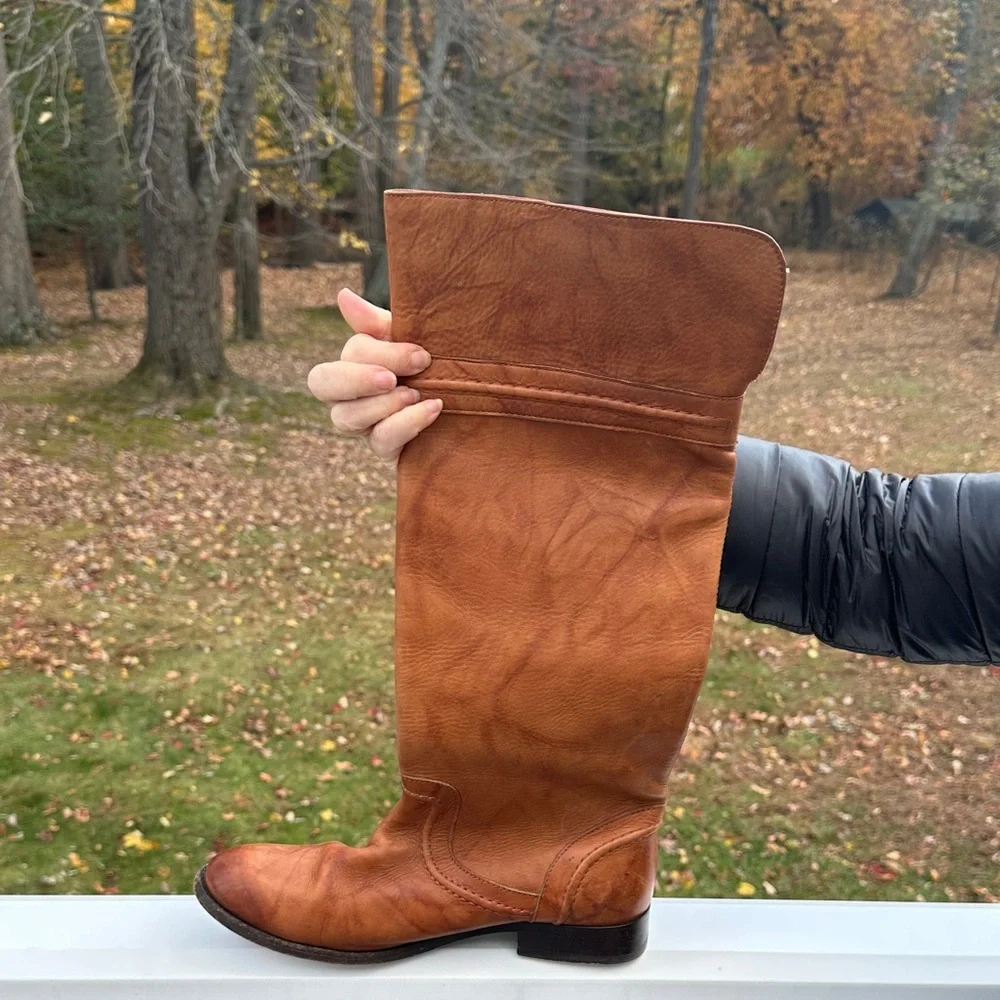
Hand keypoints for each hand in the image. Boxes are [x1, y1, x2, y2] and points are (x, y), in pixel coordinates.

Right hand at [307, 288, 441, 461]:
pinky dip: (405, 424)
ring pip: (345, 417)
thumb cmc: (435, 365)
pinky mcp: (386, 450)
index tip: (421, 356)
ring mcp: (365, 425)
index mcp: (356, 359)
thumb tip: (343, 295)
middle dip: (357, 379)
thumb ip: (378, 323)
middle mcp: (350, 393)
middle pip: (322, 384)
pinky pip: (380, 442)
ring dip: (381, 404)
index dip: (378, 354)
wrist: (473, 403)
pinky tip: (432, 410)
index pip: (347, 354)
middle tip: (391, 379)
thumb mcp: (412, 339)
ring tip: (416, 394)